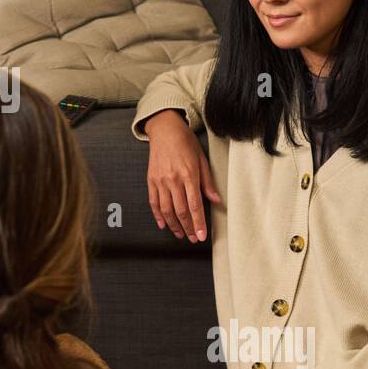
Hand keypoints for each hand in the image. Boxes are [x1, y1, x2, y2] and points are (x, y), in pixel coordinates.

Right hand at [144, 109, 221, 242]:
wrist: (165, 129)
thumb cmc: (185, 142)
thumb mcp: (202, 159)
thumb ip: (208, 182)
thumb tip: (216, 200)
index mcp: (188, 175)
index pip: (194, 205)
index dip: (198, 223)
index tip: (201, 236)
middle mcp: (173, 180)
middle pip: (180, 211)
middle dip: (187, 228)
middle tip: (193, 239)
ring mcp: (160, 181)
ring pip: (166, 210)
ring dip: (174, 225)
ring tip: (180, 234)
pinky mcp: (151, 180)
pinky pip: (153, 202)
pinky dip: (158, 215)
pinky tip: (163, 224)